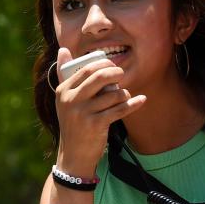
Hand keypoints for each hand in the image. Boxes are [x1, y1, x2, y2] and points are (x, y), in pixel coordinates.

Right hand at [53, 46, 144, 172]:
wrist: (73, 154)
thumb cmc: (73, 123)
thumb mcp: (64, 100)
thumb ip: (63, 74)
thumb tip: (63, 49)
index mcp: (63, 90)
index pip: (86, 69)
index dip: (103, 64)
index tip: (112, 66)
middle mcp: (71, 100)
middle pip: (99, 77)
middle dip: (115, 72)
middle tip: (121, 75)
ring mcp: (83, 113)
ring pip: (113, 94)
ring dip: (123, 93)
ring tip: (123, 96)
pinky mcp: (96, 125)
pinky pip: (120, 110)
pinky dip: (133, 104)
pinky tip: (141, 100)